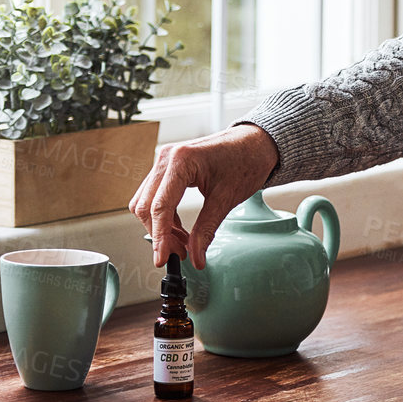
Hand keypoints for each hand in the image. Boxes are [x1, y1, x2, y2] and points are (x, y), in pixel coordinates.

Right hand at [129, 123, 280, 269]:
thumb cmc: (246, 160)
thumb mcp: (227, 198)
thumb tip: (196, 258)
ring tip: (183, 243)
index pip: (160, 206)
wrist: (256, 142)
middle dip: (160, 234)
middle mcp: (167, 157)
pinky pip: (155, 195)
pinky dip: (164, 215)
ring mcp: (165, 160)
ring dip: (160, 226)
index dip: (160, 237)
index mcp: (182, 161)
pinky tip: (180, 228)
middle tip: (180, 253)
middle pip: (146, 206)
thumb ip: (207, 230)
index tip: (162, 259)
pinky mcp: (168, 166)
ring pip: (146, 202)